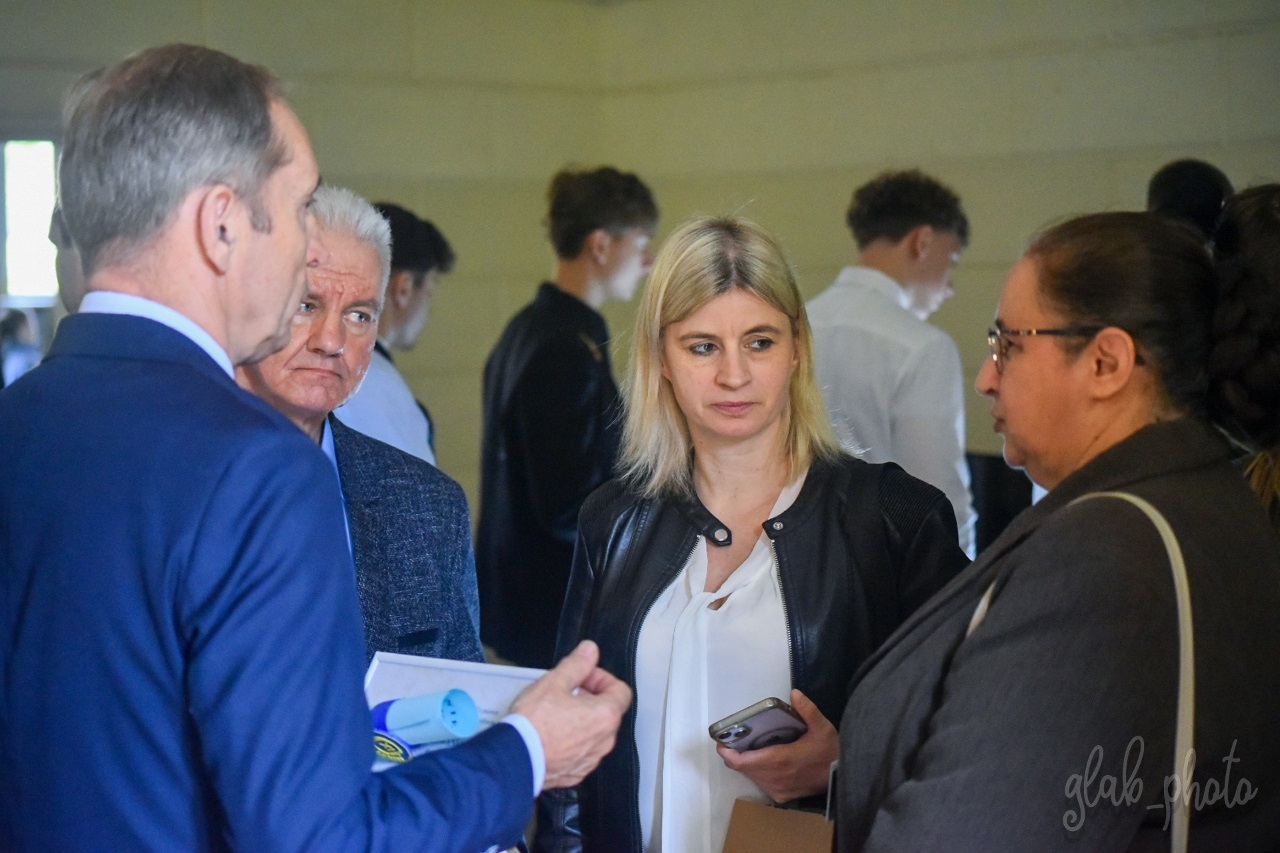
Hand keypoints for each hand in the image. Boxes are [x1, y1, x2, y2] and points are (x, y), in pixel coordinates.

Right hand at [510, 640, 631, 788]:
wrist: (515, 760)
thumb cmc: (534, 724)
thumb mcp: (554, 683)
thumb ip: (577, 664)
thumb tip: (589, 651)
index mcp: (605, 715)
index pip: (621, 690)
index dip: (601, 678)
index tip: (584, 676)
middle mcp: (604, 741)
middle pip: (608, 711)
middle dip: (590, 697)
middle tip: (567, 692)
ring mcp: (591, 759)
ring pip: (595, 733)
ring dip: (582, 720)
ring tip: (556, 713)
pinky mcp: (576, 772)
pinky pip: (582, 751)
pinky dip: (573, 741)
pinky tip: (552, 734)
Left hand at [716, 689, 836, 802]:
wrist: (843, 778)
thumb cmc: (831, 752)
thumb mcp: (822, 727)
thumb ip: (807, 709)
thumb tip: (794, 693)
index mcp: (779, 760)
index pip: (742, 761)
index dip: (727, 753)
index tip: (721, 741)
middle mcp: (774, 778)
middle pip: (743, 768)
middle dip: (735, 755)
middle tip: (735, 739)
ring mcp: (777, 789)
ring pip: (751, 776)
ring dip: (746, 764)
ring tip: (749, 747)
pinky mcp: (782, 797)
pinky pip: (762, 784)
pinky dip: (758, 772)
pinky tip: (764, 761)